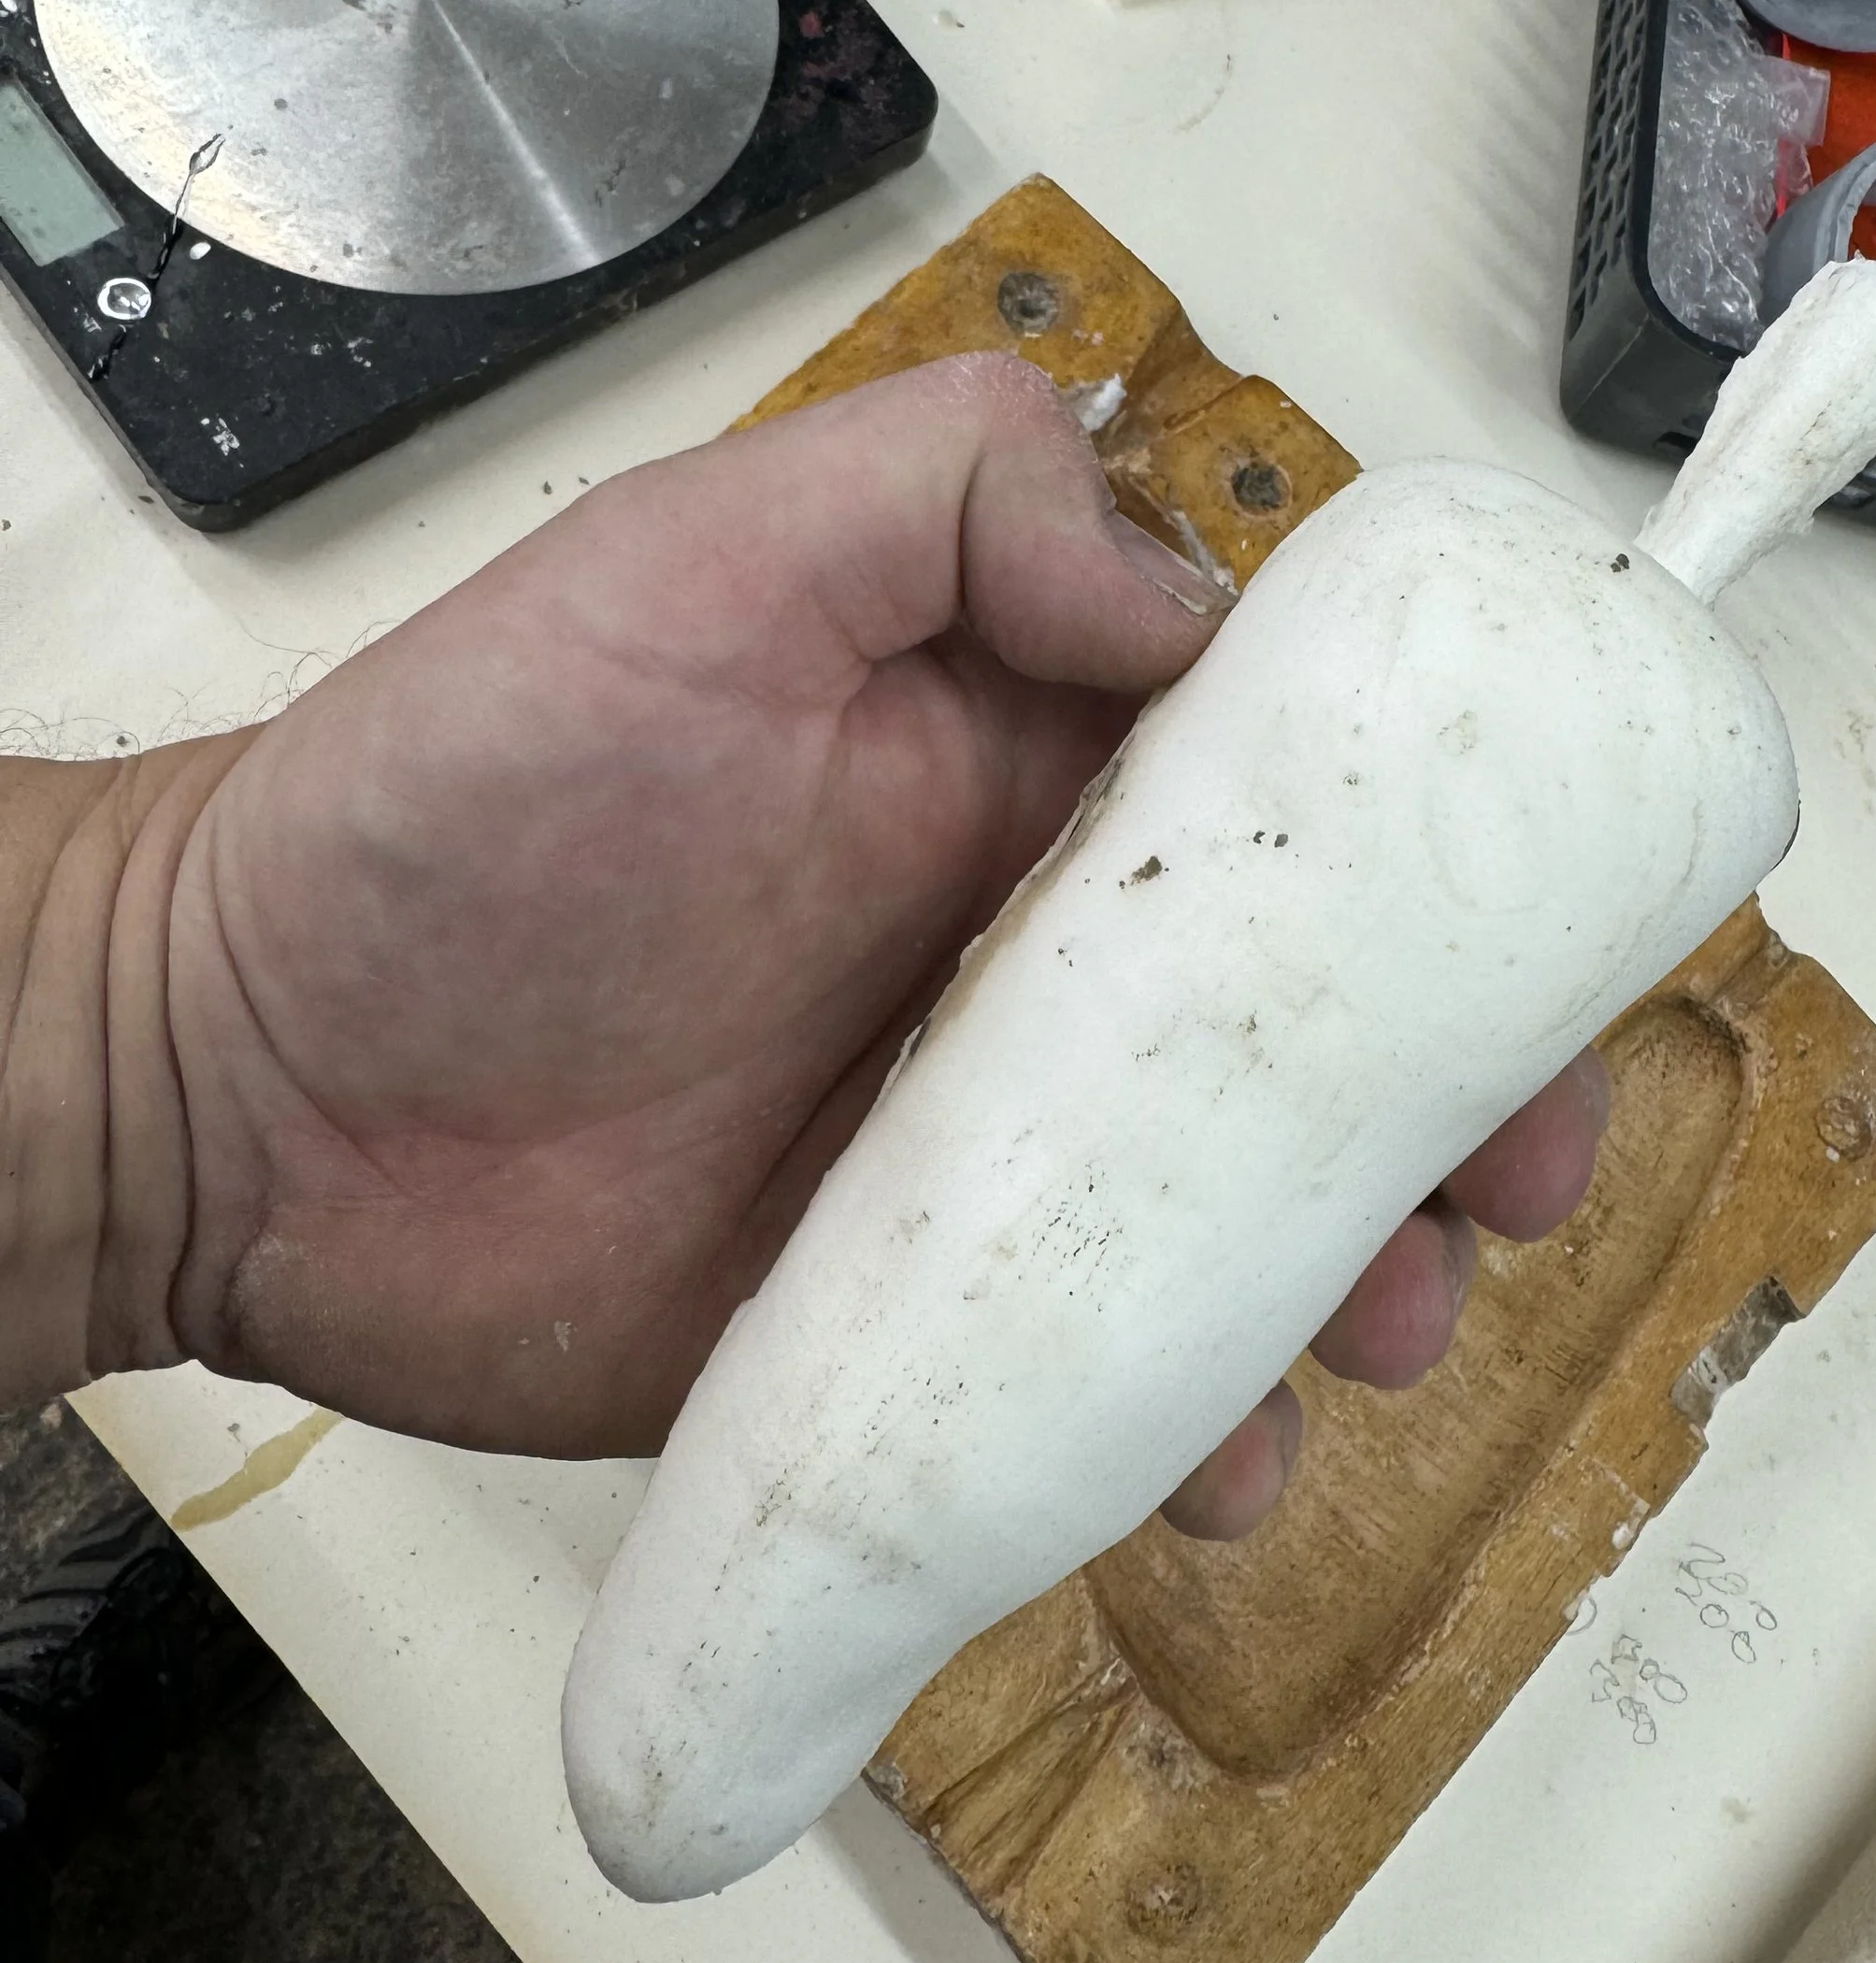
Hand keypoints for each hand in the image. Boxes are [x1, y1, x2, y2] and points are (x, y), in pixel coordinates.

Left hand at [126, 358, 1606, 1529]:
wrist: (240, 1086)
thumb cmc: (459, 800)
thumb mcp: (710, 555)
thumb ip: (961, 501)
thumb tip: (1201, 592)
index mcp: (1022, 765)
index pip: (1298, 801)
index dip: (1447, 873)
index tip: (1548, 950)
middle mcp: (1026, 959)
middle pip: (1310, 1036)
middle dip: (1452, 1107)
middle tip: (1508, 1184)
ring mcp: (973, 1159)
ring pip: (1234, 1228)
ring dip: (1356, 1279)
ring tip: (1380, 1329)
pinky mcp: (905, 1332)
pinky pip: (1090, 1392)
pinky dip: (1184, 1433)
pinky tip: (1205, 1462)